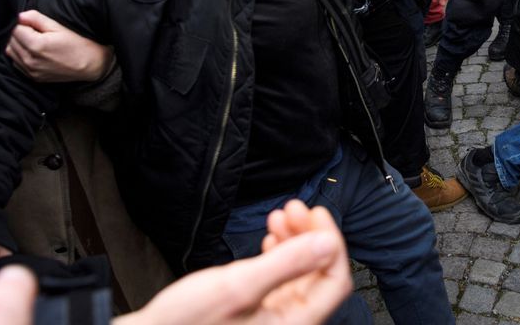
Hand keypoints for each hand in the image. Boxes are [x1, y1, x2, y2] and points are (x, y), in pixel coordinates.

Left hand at [7, 10, 114, 82]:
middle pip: (9, 40)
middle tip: (33, 30)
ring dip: (17, 44)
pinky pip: (16, 63)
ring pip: (10, 52)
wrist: (91, 65)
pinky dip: (19, 55)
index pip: (13, 28)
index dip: (21, 22)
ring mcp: (30, 70)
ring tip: (32, 40)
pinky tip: (33, 51)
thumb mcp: (58, 26)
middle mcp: (30, 60)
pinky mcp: (33, 77)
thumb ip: (35, 18)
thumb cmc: (77, 44)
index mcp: (36, 45)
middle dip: (18, 32)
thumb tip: (18, 16)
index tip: (31, 23)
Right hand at [117, 200, 350, 324]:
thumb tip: (328, 244)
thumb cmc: (185, 323)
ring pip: (300, 274)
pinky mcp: (258, 312)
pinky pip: (281, 280)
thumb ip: (286, 265)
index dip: (330, 242)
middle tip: (293, 207)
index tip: (315, 212)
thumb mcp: (237, 286)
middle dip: (310, 236)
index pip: (334, 281)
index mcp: (294, 324)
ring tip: (279, 216)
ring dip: (294, 241)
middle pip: (318, 274)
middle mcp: (289, 323)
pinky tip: (270, 238)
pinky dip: (279, 254)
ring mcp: (274, 318)